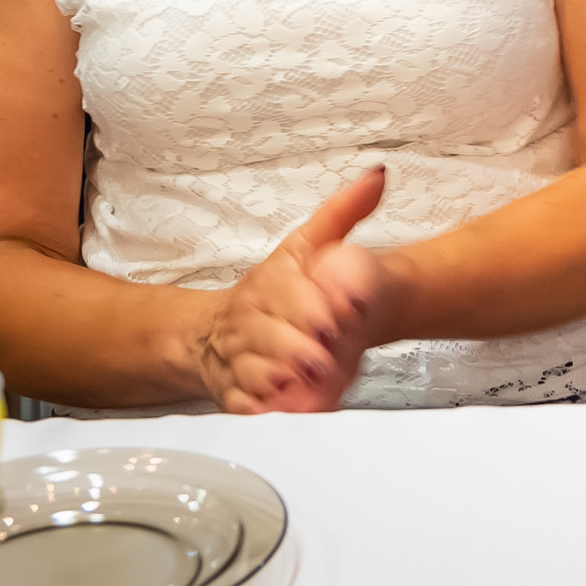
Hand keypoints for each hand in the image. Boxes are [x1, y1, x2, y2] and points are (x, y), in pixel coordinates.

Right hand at [195, 168, 388, 412]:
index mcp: (268, 286)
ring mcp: (240, 361)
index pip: (289, 296)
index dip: (314, 307)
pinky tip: (289, 408)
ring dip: (285, 382)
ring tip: (310, 382)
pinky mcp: (235, 396)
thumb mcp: (302, 248)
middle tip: (324, 357)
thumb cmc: (269, 292)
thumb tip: (377, 177)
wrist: (208, 337)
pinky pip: (249, 404)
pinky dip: (268, 408)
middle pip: (277, 338)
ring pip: (260, 373)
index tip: (339, 316)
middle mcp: (249, 324)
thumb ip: (341, 215)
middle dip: (302, 348)